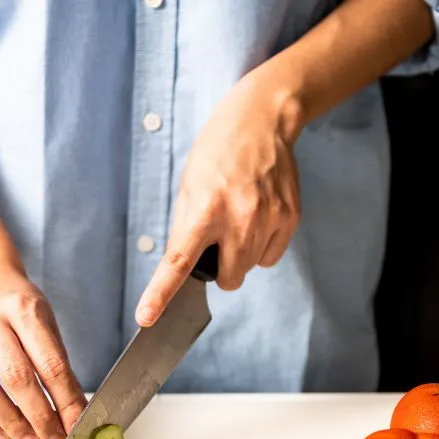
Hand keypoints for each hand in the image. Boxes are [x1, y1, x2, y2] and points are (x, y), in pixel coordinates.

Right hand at [0, 263, 85, 438]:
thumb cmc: (18, 306)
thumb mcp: (46, 323)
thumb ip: (58, 364)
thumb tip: (72, 412)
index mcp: (24, 309)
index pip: (49, 362)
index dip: (65, 399)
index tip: (75, 425)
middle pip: (16, 377)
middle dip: (38, 416)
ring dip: (8, 423)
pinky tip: (0, 434)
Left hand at [135, 73, 304, 326]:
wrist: (262, 120)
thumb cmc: (219, 151)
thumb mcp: (189, 185)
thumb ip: (185, 229)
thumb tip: (182, 270)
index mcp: (204, 208)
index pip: (178, 261)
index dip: (161, 293)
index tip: (147, 317)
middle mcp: (239, 217)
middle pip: (228, 279)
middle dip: (220, 270)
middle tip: (217, 240)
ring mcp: (270, 218)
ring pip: (251, 269)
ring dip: (241, 256)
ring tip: (240, 216)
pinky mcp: (291, 217)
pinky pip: (271, 257)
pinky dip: (262, 247)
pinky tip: (258, 217)